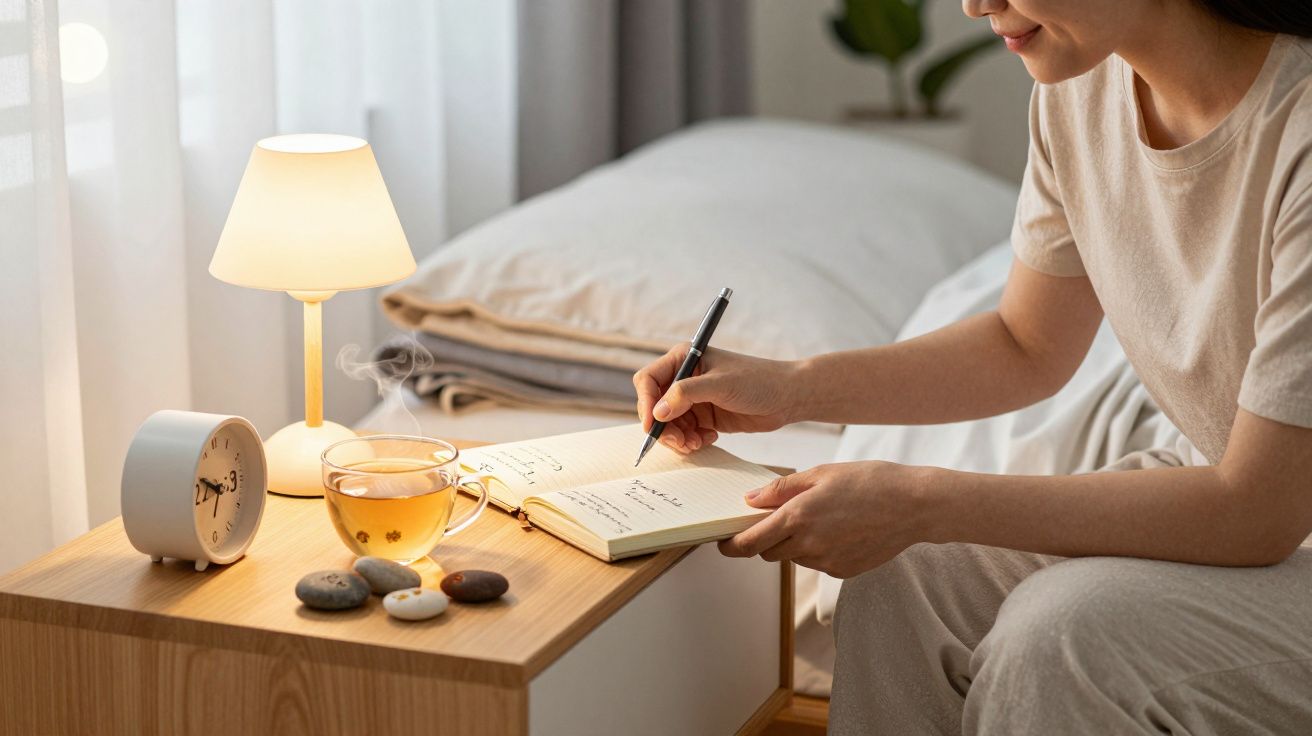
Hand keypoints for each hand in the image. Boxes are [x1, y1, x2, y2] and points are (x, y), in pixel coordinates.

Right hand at [633, 345, 801, 453]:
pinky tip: (710, 438)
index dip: (646, 403)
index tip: (653, 425)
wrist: (787, 397)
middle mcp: (684, 378)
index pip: (648, 380)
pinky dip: (691, 440)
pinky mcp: (703, 416)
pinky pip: (684, 433)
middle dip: (663, 427)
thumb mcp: (721, 385)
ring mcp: (693, 399)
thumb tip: (657, 412)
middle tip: (680, 442)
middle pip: (654, 406)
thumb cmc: (759, 381)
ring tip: (696, 443)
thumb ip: (687, 394)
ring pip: (668, 424)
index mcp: (684, 359)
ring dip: (678, 438)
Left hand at [718, 461, 934, 577]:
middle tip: (780, 517)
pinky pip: (818, 563)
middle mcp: (809, 545)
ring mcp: (827, 562)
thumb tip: (749, 500)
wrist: (915, 506)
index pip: (750, 543)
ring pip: (794, 557)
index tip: (723, 543)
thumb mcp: (821, 473)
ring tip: (822, 517)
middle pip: (769, 552)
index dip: (731, 546)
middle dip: (766, 538)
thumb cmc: (870, 481)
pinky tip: (840, 529)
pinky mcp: (844, 571)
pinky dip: (818, 549)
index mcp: (798, 517)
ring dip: (795, 542)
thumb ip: (781, 489)